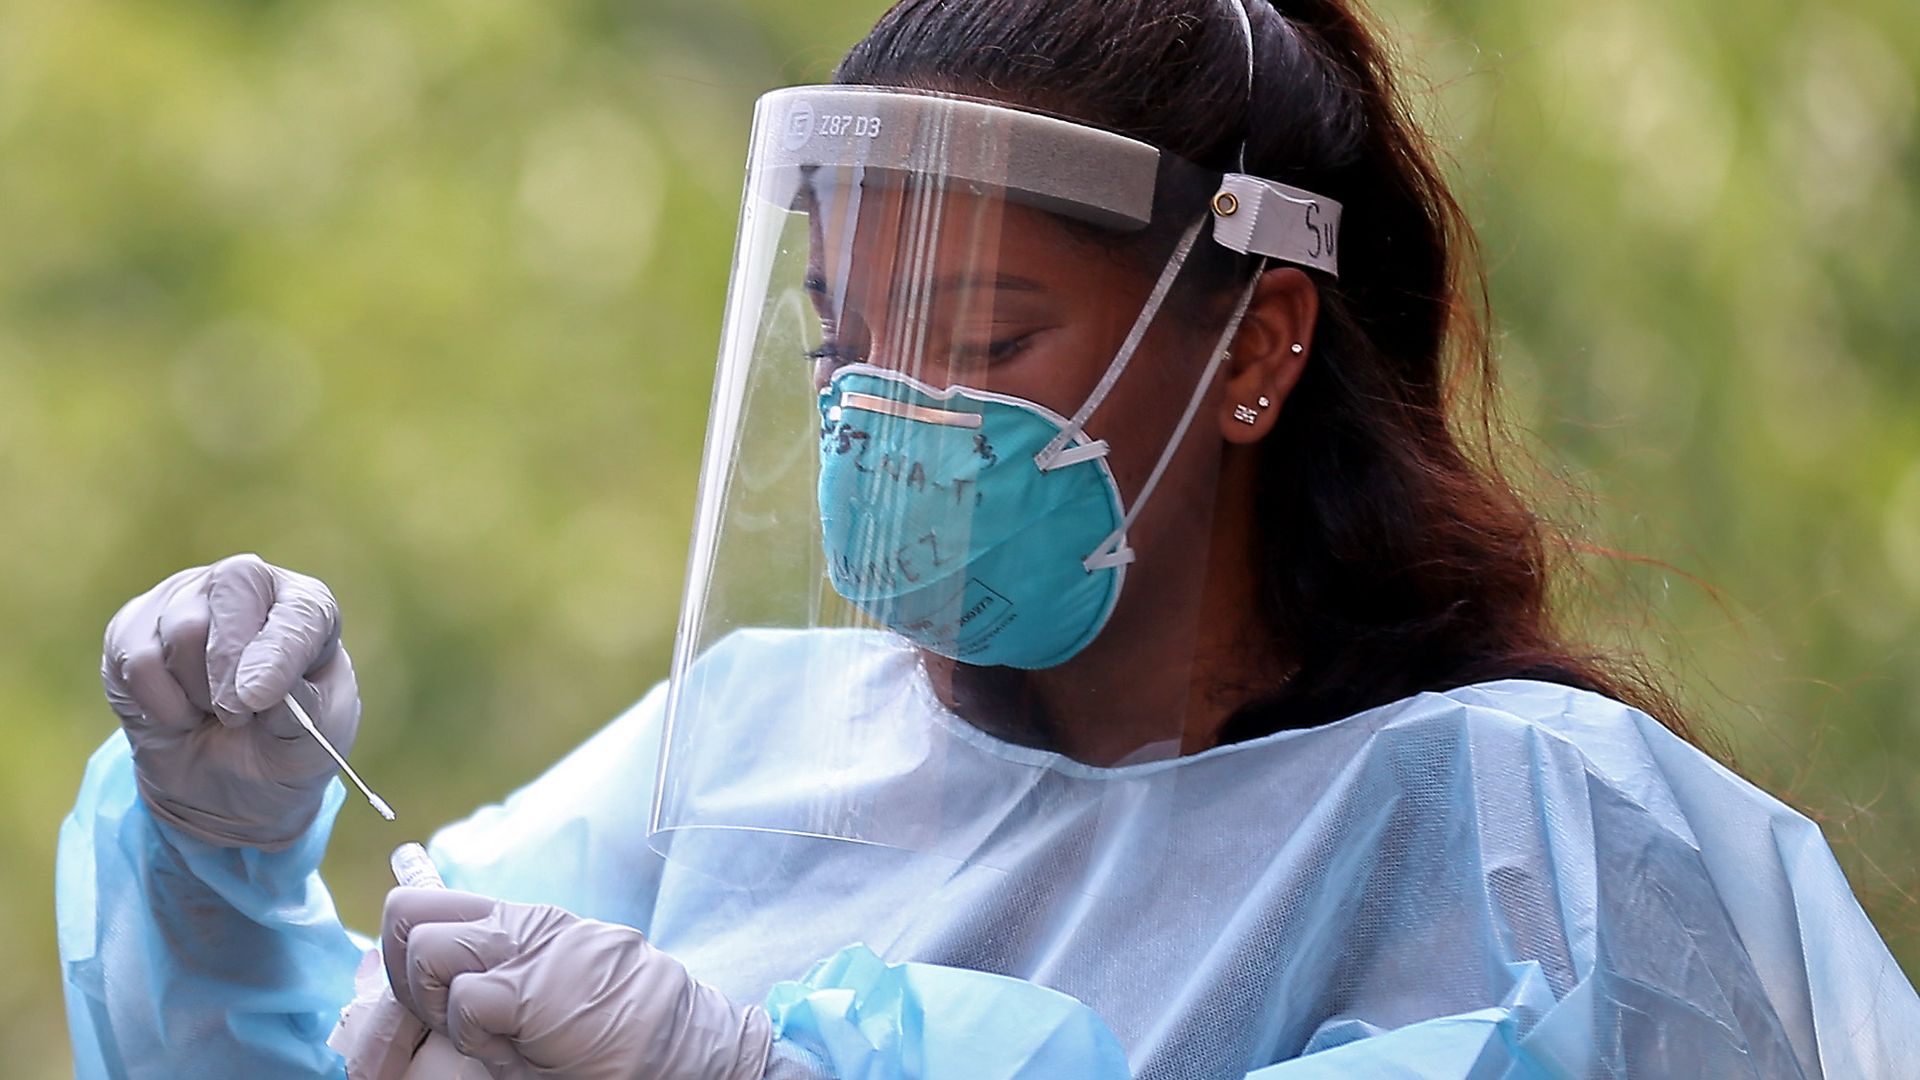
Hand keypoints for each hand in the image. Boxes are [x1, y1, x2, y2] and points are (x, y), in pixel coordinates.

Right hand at [100, 554, 360, 848]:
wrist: (226, 782)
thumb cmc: (283, 746)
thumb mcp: (312, 741)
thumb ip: (300, 711)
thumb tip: (257, 687)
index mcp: (308, 607)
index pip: (301, 608)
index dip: (281, 650)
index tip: (261, 698)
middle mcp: (248, 587)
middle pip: (232, 588)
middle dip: (231, 662)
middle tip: (237, 716)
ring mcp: (184, 600)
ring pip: (183, 629)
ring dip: (201, 692)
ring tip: (219, 713)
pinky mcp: (131, 630)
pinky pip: (137, 661)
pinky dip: (161, 705)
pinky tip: (182, 713)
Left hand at [382, 888, 772, 1079]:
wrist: (681, 1038)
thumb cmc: (615, 1023)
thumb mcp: (548, 980)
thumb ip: (497, 967)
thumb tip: (429, 970)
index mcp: (520, 920)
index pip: (428, 897)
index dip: (395, 939)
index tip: (396, 977)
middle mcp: (517, 923)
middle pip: (404, 913)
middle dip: (397, 971)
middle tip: (432, 1015)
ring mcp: (524, 950)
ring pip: (425, 948)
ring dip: (433, 1003)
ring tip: (479, 1032)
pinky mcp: (531, 989)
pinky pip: (466, 1001)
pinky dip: (473, 1035)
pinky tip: (513, 1048)